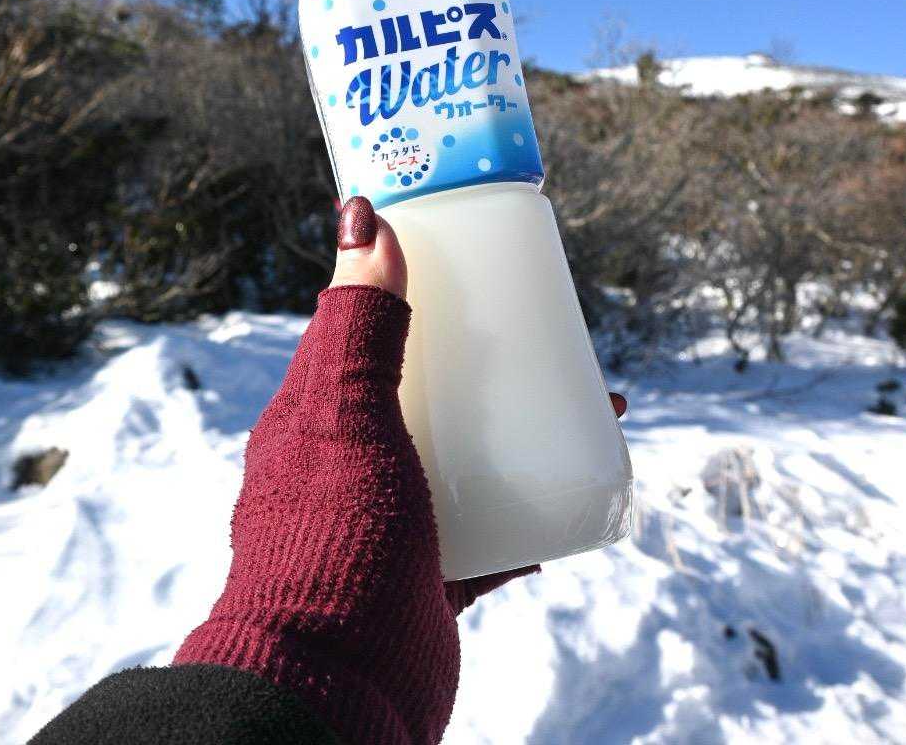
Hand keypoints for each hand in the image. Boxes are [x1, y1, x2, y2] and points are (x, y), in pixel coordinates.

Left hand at [331, 196, 628, 614]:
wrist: (333, 688)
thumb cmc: (330, 540)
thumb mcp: (345, 418)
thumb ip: (359, 327)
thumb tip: (364, 217)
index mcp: (313, 417)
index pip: (358, 329)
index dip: (408, 285)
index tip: (466, 256)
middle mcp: (346, 464)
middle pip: (425, 388)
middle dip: (487, 355)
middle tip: (550, 328)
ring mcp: (388, 521)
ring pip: (466, 454)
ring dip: (522, 424)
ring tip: (592, 400)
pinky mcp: (428, 578)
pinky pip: (490, 530)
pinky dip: (529, 510)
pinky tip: (572, 496)